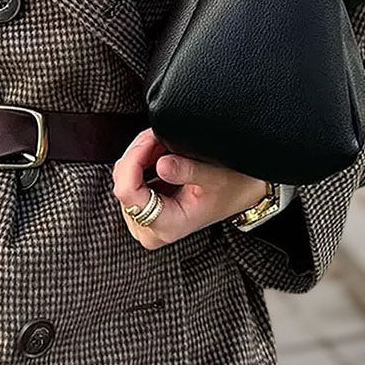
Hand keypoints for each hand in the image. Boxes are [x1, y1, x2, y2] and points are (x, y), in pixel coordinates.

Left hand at [111, 127, 268, 248]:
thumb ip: (187, 171)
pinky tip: (156, 152)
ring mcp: (144, 221)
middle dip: (137, 154)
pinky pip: (128, 180)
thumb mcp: (214, 176)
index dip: (134, 160)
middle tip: (158, 136)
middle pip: (122, 183)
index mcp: (168, 225)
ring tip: (160, 143)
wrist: (242, 194)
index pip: (128, 193)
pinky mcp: (143, 209)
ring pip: (122, 178)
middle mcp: (151, 229)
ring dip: (138, 155)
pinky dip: (140, 161)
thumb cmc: (231, 188)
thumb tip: (161, 165)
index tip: (149, 140)